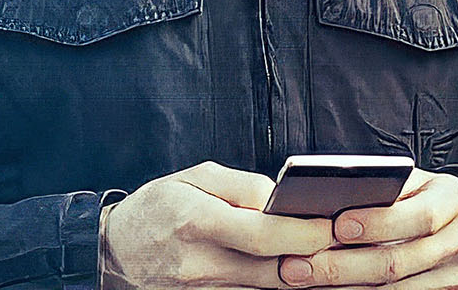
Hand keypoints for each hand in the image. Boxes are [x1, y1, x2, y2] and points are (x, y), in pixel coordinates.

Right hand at [102, 161, 336, 288]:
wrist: (114, 252)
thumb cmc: (155, 209)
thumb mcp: (193, 178)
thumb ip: (242, 186)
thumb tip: (282, 200)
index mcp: (196, 222)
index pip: (262, 234)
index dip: (304, 232)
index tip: (332, 224)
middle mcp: (200, 264)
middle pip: (273, 271)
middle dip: (316, 259)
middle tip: (343, 245)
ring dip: (301, 277)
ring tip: (329, 259)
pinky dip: (276, 287)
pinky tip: (294, 273)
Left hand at [278, 169, 457, 289]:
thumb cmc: (433, 200)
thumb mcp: (418, 183)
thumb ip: (386, 187)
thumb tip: (328, 197)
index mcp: (453, 199)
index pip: (418, 216)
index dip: (377, 223)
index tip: (337, 226)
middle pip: (398, 261)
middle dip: (342, 266)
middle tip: (296, 266)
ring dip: (345, 288)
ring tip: (304, 281)